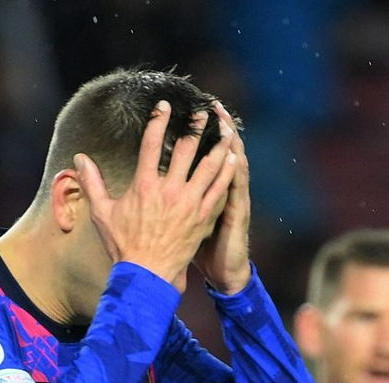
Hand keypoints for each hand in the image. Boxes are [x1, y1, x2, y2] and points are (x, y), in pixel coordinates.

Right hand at [74, 100, 236, 292]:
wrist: (146, 273)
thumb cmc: (123, 244)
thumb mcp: (102, 212)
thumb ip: (92, 182)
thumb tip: (79, 158)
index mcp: (144, 185)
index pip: (151, 144)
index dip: (159, 121)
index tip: (165, 105)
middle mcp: (168, 190)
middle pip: (185, 149)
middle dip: (195, 127)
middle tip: (203, 111)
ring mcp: (188, 203)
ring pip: (208, 166)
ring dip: (218, 145)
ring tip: (226, 129)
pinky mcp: (202, 217)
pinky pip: (218, 189)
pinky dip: (226, 172)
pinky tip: (233, 158)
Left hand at [192, 101, 251, 294]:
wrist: (223, 272)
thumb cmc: (200, 248)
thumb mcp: (187, 222)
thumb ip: (174, 204)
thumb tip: (151, 189)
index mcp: (200, 191)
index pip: (199, 156)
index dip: (196, 135)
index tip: (187, 113)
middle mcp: (217, 191)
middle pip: (217, 152)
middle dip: (215, 129)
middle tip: (212, 105)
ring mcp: (230, 200)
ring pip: (232, 165)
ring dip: (230, 144)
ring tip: (226, 123)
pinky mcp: (236, 214)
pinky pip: (237, 189)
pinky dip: (237, 172)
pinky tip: (237, 156)